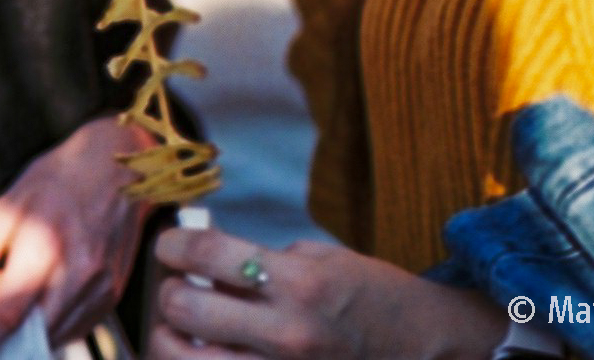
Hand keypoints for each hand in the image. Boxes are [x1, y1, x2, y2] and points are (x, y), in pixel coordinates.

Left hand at [0, 115, 150, 357]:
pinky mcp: (112, 297)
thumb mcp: (9, 206)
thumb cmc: (61, 179)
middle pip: (26, 334)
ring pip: (50, 336)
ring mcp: (99, 291)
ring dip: (24, 322)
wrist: (119, 166)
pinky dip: (48, 321)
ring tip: (25, 274)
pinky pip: (72, 328)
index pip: (2, 315)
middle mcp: (76, 277)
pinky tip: (45, 285)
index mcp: (43, 250)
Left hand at [149, 225, 507, 359]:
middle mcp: (286, 333)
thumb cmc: (370, 297)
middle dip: (169, 293)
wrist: (424, 349)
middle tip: (178, 288)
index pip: (205, 254)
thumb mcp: (320, 259)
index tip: (170, 244)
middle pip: (183, 310)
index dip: (173, 244)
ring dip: (171, 341)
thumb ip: (259, 260)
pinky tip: (209, 353)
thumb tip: (199, 259)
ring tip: (183, 330)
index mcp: (297, 283)